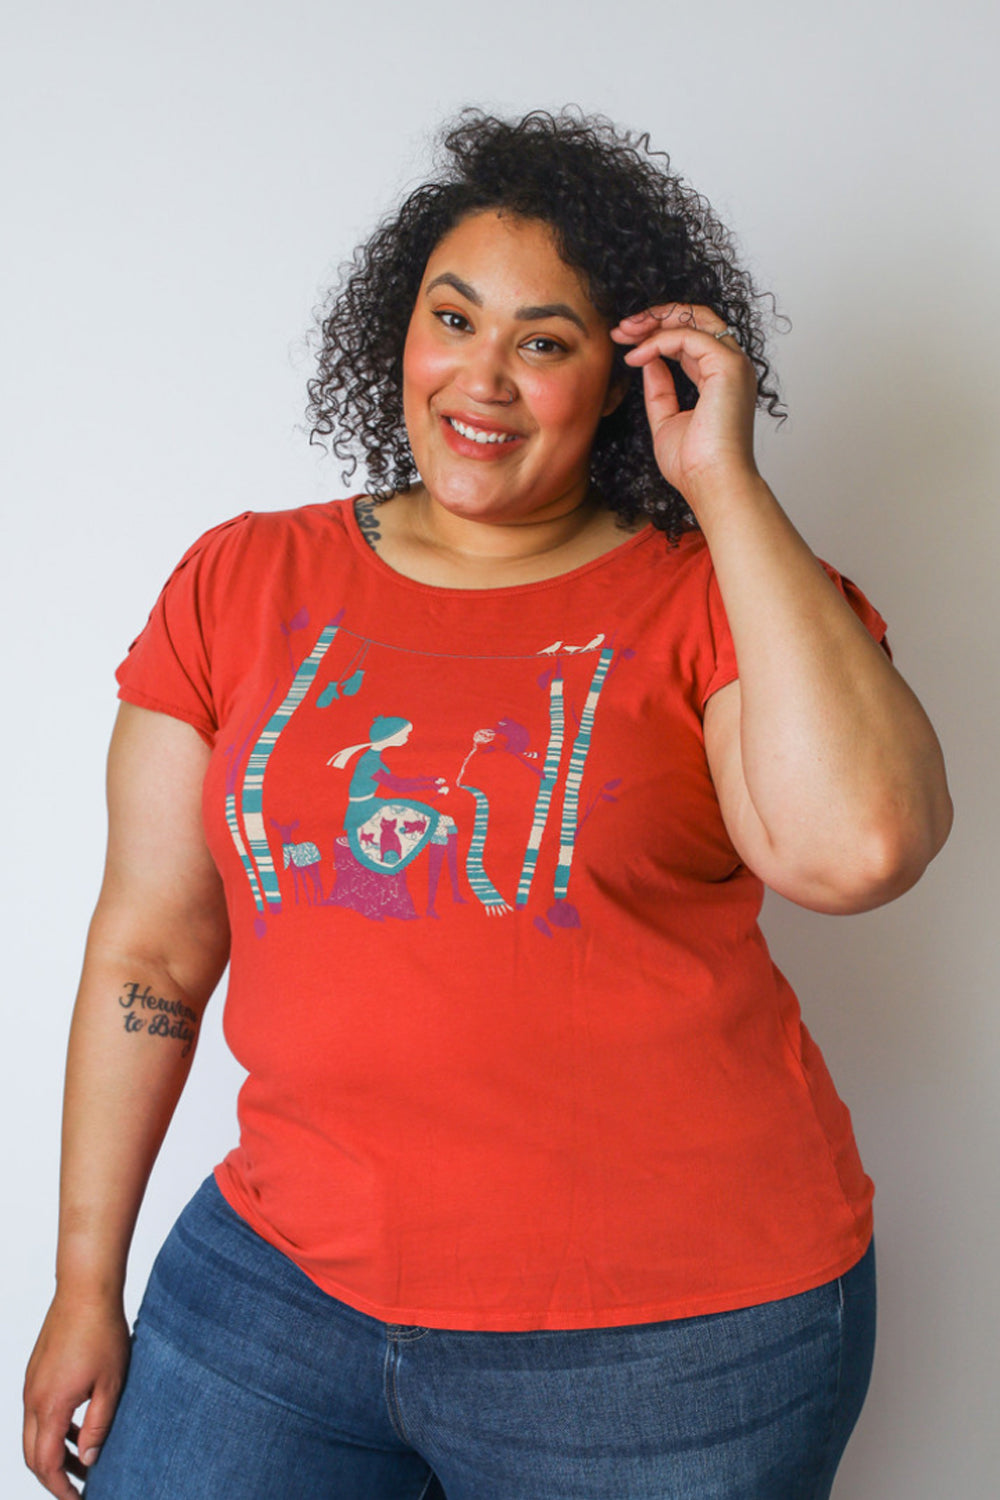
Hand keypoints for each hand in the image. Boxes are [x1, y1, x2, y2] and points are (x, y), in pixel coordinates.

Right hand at [23, 1292, 129, 1497]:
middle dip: (53, 1478)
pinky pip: (37, 1412)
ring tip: (85, 1461)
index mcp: (50, 1405)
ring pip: (32, 1434)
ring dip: (53, 1453)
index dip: (60, 1489)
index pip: (45, 1464)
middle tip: (79, 1489)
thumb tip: (88, 1458)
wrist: (85, 1290)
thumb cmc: (103, 1332)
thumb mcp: (112, 1383)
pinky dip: (52, 1430)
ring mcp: (31, 1384)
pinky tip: (78, 1428)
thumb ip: (98, 1424)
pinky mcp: (36, 1372)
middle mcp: (33, 1398)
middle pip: (32, 1455)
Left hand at [610, 304, 759, 509]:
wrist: (712, 483)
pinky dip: (657, 342)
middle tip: (622, 328)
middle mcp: (731, 366)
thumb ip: (659, 390)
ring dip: (655, 320)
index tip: (625, 341)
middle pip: (696, 318)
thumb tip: (648, 362)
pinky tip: (636, 357)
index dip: (657, 333)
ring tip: (625, 333)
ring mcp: (733, 364)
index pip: (691, 338)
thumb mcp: (666, 421)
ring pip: (695, 317)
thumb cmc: (694, 465)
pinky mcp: (728, 366)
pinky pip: (688, 336)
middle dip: (656, 317)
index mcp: (720, 379)